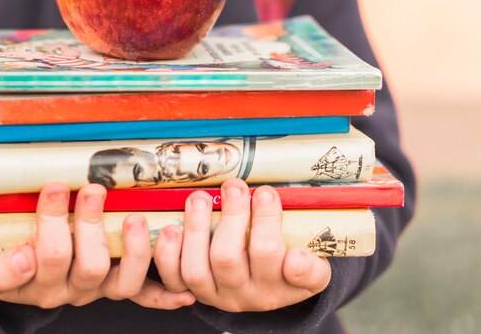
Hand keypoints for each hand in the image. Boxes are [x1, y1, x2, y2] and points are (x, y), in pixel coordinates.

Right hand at [0, 183, 195, 309]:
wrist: (12, 275)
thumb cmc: (2, 258)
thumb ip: (1, 267)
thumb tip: (24, 256)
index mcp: (37, 282)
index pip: (47, 255)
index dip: (54, 221)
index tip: (58, 186)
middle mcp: (70, 290)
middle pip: (88, 265)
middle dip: (92, 224)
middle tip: (95, 189)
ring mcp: (97, 289)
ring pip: (121, 282)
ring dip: (133, 250)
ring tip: (134, 217)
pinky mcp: (116, 287)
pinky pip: (143, 296)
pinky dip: (164, 295)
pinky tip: (183, 293)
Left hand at [157, 180, 330, 311]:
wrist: (267, 287)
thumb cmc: (289, 265)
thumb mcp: (313, 268)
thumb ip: (311, 267)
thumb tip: (296, 259)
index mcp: (277, 287)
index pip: (271, 256)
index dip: (267, 224)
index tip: (267, 192)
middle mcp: (243, 295)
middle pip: (228, 258)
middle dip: (229, 215)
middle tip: (234, 185)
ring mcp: (213, 294)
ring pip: (196, 268)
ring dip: (194, 229)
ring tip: (200, 197)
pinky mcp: (190, 291)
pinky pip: (172, 278)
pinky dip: (167, 253)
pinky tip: (171, 227)